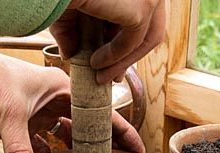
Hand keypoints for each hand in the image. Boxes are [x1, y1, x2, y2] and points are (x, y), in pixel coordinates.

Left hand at [0, 38, 143, 152]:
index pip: (100, 114)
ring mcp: (35, 117)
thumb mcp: (8, 115)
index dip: (121, 133)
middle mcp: (53, 103)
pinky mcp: (16, 131)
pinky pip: (37, 151)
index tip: (139, 152)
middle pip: (85, 131)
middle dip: (100, 151)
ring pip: (62, 142)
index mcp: (62, 88)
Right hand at [50, 0, 165, 83]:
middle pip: (151, 25)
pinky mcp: (142, 8)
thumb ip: (72, 30)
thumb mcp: (68, 9)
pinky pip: (132, 43)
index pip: (142, 13)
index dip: (127, 39)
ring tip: (101, 77)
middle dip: (131, 54)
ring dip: (124, 62)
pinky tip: (96, 64)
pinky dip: (116, 58)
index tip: (110, 59)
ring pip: (147, 37)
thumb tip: (70, 54)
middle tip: (112, 76)